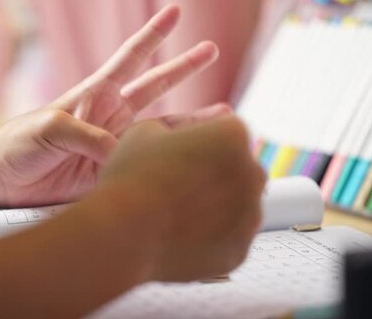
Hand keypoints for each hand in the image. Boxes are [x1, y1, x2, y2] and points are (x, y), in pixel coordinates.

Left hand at [0, 5, 221, 206]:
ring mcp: (115, 143)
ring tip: (224, 116)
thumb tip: (121, 152)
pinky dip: (172, 161)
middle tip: (211, 49)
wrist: (4, 178)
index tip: (174, 12)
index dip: (152, 35)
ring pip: (163, 128)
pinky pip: (149, 163)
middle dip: (183, 66)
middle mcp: (111, 115)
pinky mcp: (114, 171)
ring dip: (192, 121)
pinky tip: (191, 160)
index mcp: (94, 94)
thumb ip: (87, 136)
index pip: (130, 57)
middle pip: (155, 85)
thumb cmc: (17, 144)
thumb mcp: (48, 129)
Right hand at [93, 115, 265, 281]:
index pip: (227, 130)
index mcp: (233, 136)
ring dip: (216, 205)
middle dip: (216, 172)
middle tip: (175, 185)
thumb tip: (208, 120)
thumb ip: (185, 121)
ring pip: (238, 205)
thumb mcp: (147, 130)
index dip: (200, 140)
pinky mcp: (239, 252)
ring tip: (174, 213)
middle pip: (240, 167)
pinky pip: (230, 238)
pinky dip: (211, 237)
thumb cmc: (130, 179)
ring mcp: (249, 216)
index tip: (176, 155)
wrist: (120, 237)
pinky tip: (180, 235)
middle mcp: (251, 173)